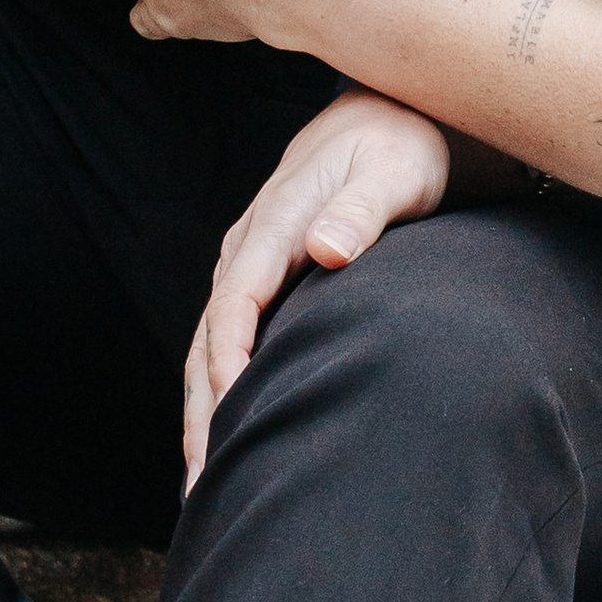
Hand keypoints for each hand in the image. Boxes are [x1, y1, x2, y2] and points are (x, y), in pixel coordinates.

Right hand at [182, 91, 450, 484]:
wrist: (390, 114)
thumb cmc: (401, 143)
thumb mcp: (395, 170)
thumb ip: (362, 210)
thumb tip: (323, 250)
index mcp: (275, 221)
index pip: (237, 301)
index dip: (228, 362)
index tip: (230, 419)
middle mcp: (250, 244)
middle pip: (209, 336)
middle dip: (201, 410)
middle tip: (201, 486)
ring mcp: (251, 262)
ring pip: (210, 345)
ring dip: (203, 411)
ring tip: (201, 486)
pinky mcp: (264, 277)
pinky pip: (229, 340)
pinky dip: (219, 390)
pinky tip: (227, 437)